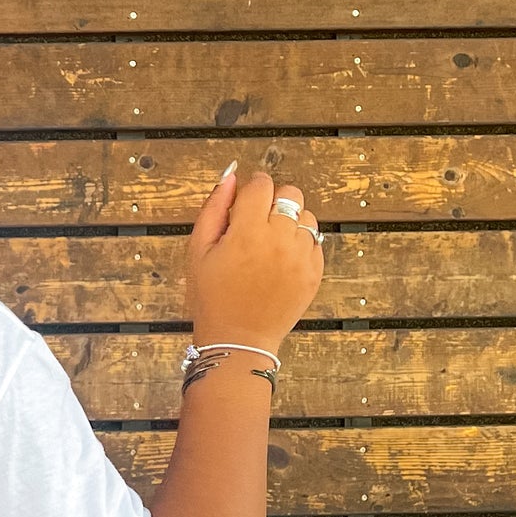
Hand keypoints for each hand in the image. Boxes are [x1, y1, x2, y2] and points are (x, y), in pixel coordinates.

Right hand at [185, 165, 323, 354]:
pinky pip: (316, 242)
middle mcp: (280, 240)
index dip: (253, 186)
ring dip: (290, 221)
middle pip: (290, 194)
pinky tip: (281, 259)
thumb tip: (230, 177)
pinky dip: (301, 244)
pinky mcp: (314, 273)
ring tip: (271, 241)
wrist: (238, 339)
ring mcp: (301, 257)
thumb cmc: (212, 297)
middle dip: (273, 200)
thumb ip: (214, 208)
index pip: (262, 185)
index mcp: (248, 232)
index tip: (247, 198)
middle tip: (257, 221)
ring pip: (306, 216)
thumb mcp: (199, 250)